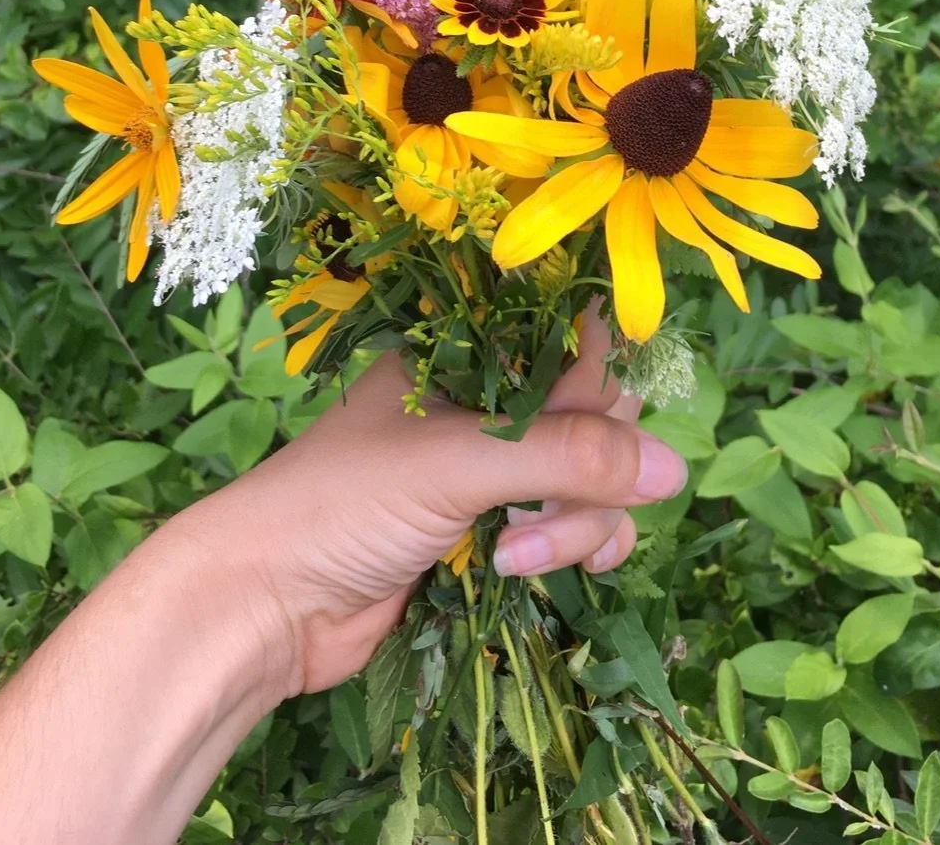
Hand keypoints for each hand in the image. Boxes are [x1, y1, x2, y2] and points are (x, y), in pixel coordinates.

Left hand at [174, 302, 685, 697]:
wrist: (264, 604)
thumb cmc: (343, 502)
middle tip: (548, 497)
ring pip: (594, 477)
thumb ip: (567, 457)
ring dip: (579, 520)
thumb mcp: (458, 462)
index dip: (596, 374)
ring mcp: (494, 471)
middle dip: (594, 461)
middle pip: (596, 411)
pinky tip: (525, 571)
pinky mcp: (497, 535)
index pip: (569, 336)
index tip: (596, 416)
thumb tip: (675, 470)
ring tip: (520, 552)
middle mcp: (487, 402)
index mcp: (467, 352)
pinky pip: (575, 530)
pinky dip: (571, 551)